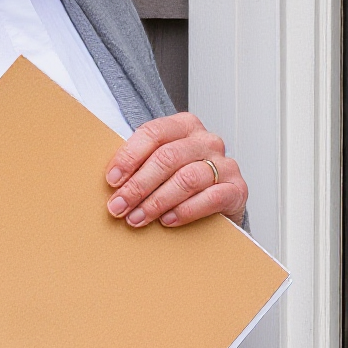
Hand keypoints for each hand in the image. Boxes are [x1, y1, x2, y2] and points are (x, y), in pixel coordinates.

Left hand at [106, 113, 247, 228]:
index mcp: (184, 126)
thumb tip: (110, 182)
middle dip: (138, 185)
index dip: (130, 156)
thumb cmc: (181, 181)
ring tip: (137, 218)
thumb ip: (140, 165)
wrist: (219, 203)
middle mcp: (207, 141)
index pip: (154, 133)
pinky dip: (186, 210)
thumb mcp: (160, 166)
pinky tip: (167, 221)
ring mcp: (224, 164)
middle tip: (119, 207)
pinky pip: (211, 197)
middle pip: (168, 158)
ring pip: (187, 178)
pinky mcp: (237, 189)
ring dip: (157, 201)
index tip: (112, 180)